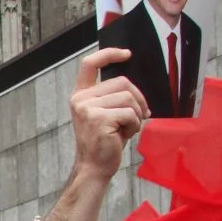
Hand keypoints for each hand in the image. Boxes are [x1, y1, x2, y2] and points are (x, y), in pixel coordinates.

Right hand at [69, 48, 147, 180]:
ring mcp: (87, 108)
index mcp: (80, 94)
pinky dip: (135, 124)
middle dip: (138, 98)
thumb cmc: (104, 142)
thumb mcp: (105, 113)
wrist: (94, 167)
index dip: (109, 54)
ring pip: (128, 98)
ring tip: (129, 127)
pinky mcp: (99, 119)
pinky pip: (129, 113)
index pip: (90, 64)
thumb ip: (112, 96)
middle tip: (141, 115)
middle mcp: (80, 99)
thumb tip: (134, 87)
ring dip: (137, 114)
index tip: (127, 54)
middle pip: (122, 82)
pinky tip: (126, 135)